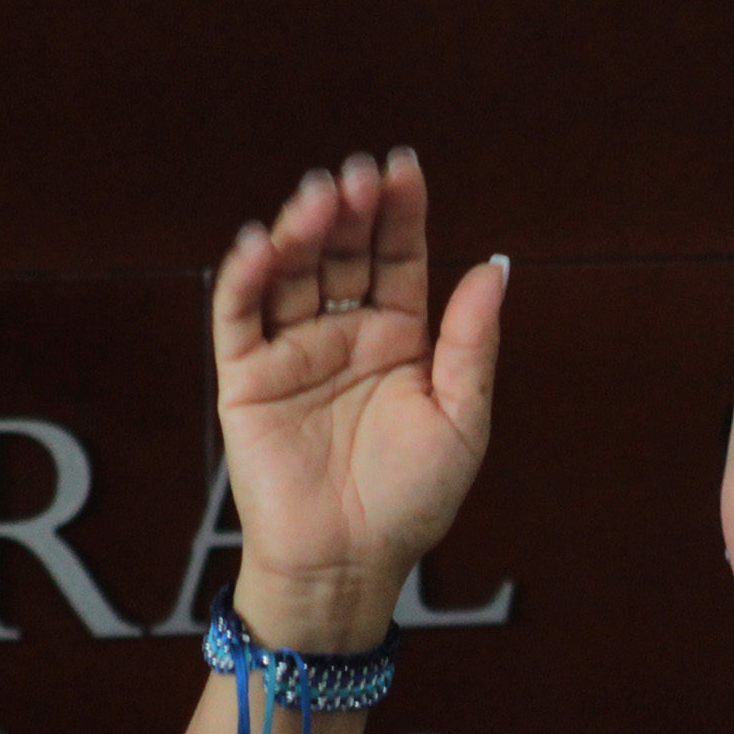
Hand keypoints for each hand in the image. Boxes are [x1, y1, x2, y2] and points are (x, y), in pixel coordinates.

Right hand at [210, 148, 507, 650]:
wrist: (348, 563)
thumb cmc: (410, 501)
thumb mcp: (461, 420)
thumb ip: (472, 345)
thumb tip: (494, 268)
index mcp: (399, 338)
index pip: (397, 258)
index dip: (400, 213)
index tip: (404, 169)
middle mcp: (345, 335)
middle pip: (343, 254)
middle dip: (350, 212)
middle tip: (356, 177)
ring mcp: (293, 351)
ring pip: (291, 273)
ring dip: (301, 232)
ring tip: (317, 200)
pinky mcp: (246, 376)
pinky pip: (239, 315)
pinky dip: (245, 276)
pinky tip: (259, 244)